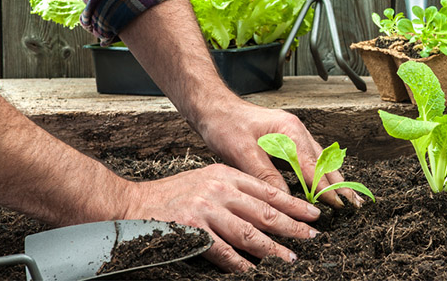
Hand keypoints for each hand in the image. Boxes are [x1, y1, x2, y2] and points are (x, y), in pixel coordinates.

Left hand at [117, 0, 361, 207]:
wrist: (213, 107)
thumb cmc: (225, 125)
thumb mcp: (242, 152)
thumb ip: (265, 175)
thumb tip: (284, 198)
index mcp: (289, 131)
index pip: (313, 166)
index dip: (326, 188)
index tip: (339, 205)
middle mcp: (296, 131)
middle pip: (324, 162)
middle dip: (340, 184)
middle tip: (355, 204)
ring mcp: (294, 134)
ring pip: (320, 160)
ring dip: (333, 179)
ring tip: (348, 197)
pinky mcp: (287, 139)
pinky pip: (310, 158)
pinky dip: (320, 173)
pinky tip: (326, 183)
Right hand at [123, 163, 320, 271]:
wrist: (132, 203)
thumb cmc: (173, 195)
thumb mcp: (207, 180)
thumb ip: (235, 191)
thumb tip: (267, 211)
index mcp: (226, 175)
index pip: (268, 190)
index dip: (294, 204)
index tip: (313, 214)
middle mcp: (219, 189)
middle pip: (265, 211)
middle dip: (292, 226)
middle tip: (312, 237)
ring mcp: (206, 210)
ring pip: (249, 233)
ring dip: (272, 248)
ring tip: (290, 258)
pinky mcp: (192, 230)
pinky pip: (223, 251)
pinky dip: (240, 263)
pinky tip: (253, 270)